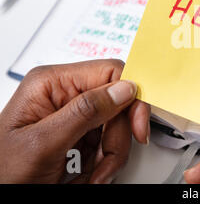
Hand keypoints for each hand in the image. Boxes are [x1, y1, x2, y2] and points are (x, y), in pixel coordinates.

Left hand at [0, 59, 150, 183]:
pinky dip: (105, 163)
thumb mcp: (43, 143)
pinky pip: (109, 143)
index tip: (137, 126)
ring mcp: (75, 116)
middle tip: (105, 163)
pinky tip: (87, 174)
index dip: (131, 97)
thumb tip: (124, 88)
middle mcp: (66, 94)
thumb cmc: (3, 172)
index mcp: (53, 83)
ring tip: (91, 175)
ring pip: (117, 127)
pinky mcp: (80, 134)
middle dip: (117, 138)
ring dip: (111, 155)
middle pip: (118, 104)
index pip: (110, 72)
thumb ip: (85, 112)